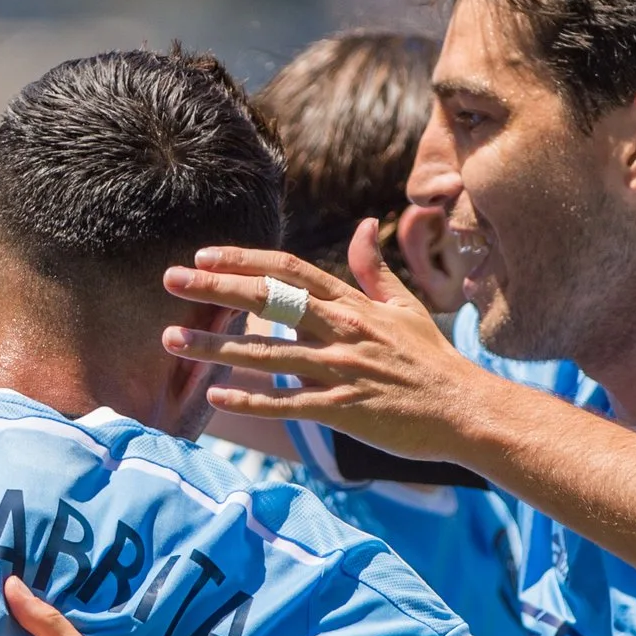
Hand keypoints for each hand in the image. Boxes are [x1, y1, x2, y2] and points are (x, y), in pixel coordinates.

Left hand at [162, 221, 487, 463]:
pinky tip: (213, 395)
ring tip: (171, 340)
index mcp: (353, 304)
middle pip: (268, 301)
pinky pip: (288, 403)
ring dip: (215, 347)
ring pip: (267, 354)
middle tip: (169, 280)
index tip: (203, 256)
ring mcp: (342, 369)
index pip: (289, 270)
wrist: (467, 410)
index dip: (244, 260)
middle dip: (215, 288)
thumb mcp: (405, 307)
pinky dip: (250, 400)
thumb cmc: (432, 361)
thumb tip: (362, 225)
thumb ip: (373, 270)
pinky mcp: (344, 408)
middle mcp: (343, 330)